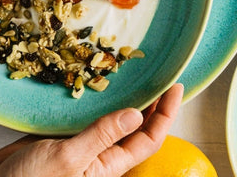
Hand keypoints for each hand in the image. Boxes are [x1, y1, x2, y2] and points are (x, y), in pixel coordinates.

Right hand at [0, 82, 183, 176]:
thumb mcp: (67, 161)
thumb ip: (101, 136)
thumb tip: (137, 114)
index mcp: (107, 167)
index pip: (148, 139)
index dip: (165, 114)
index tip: (175, 86)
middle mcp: (98, 155)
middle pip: (135, 127)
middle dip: (151, 101)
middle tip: (161, 71)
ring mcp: (80, 143)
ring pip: (111, 117)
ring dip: (125, 95)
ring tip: (136, 69)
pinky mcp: (60, 134)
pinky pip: (86, 112)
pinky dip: (95, 94)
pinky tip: (97, 76)